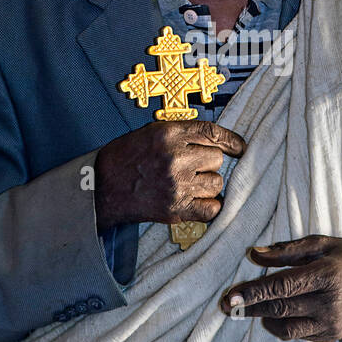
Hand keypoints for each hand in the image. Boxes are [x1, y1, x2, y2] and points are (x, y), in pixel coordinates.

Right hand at [94, 121, 245, 230]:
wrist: (102, 188)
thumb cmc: (125, 158)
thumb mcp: (151, 133)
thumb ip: (182, 135)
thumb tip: (216, 142)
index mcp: (169, 134)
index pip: (212, 132)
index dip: (231, 140)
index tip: (240, 148)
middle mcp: (176, 157)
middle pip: (216, 159)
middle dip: (208, 163)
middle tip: (191, 168)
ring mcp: (177, 185)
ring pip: (216, 183)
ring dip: (208, 184)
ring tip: (189, 184)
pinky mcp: (176, 208)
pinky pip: (212, 208)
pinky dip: (209, 206)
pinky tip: (198, 201)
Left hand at [218, 235, 341, 341]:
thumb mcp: (321, 244)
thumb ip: (287, 250)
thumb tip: (254, 255)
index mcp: (325, 274)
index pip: (281, 286)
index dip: (253, 292)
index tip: (231, 296)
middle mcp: (328, 302)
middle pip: (279, 309)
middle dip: (249, 308)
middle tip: (226, 306)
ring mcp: (331, 323)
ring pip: (286, 328)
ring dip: (264, 319)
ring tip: (252, 310)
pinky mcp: (333, 336)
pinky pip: (300, 335)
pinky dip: (285, 325)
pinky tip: (280, 314)